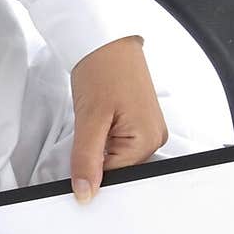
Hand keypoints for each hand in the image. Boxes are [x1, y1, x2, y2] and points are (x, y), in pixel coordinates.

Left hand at [69, 36, 167, 202]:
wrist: (103, 40)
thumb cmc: (101, 70)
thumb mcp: (89, 120)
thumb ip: (87, 160)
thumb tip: (85, 193)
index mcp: (148, 141)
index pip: (116, 178)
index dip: (91, 173)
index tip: (78, 161)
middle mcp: (155, 138)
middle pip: (119, 170)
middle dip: (97, 162)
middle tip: (86, 136)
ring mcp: (148, 129)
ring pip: (117, 158)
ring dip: (100, 149)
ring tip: (94, 124)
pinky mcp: (139, 121)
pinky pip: (120, 144)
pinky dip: (104, 140)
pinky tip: (99, 124)